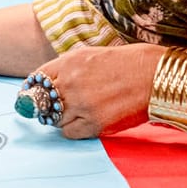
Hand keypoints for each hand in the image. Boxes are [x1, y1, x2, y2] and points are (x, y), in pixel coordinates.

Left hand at [22, 42, 167, 139]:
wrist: (153, 76)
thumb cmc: (125, 64)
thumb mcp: (89, 55)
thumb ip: (65, 69)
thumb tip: (43, 86)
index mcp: (69, 62)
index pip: (36, 79)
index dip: (34, 89)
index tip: (33, 96)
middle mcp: (71, 82)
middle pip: (42, 102)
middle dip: (48, 105)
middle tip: (59, 106)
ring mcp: (82, 104)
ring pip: (54, 120)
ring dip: (62, 118)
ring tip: (80, 111)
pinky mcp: (94, 123)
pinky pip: (69, 132)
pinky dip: (74, 129)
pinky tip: (87, 120)